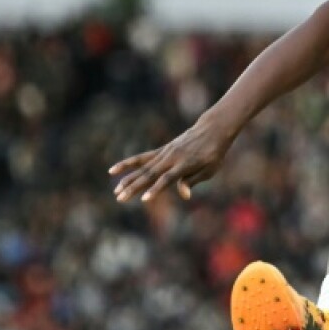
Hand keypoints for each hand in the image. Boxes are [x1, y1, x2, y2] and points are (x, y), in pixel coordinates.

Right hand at [109, 118, 234, 202]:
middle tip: (120, 199)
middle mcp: (172, 158)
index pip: (167, 179)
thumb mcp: (209, 169)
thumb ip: (193, 181)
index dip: (156, 189)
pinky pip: (142, 158)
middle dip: (134, 187)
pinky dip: (128, 164)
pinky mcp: (161, 150)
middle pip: (150, 174)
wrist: (212, 129)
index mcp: (185, 164)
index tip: (144, 200)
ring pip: (143, 168)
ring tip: (116, 191)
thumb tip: (184, 195)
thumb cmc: (214, 153)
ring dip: (128, 180)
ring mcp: (165, 153)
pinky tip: (114, 170)